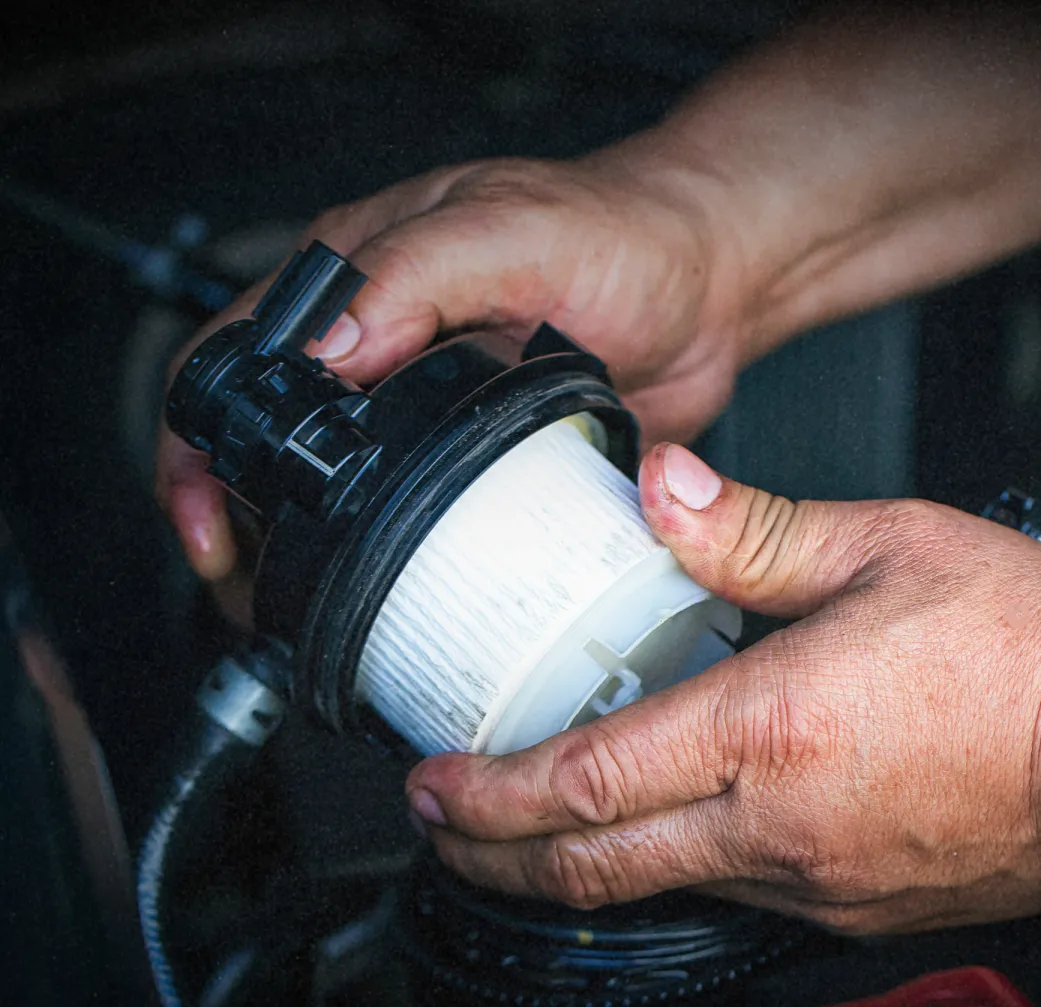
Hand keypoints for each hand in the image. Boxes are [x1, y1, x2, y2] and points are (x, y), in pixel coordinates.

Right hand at [155, 151, 742, 580]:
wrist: (710, 291)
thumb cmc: (621, 235)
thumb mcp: (513, 232)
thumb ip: (413, 275)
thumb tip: (324, 350)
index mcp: (357, 279)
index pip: (237, 359)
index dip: (201, 442)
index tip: (209, 516)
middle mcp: (379, 350)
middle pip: (267, 442)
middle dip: (239, 519)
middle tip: (249, 587)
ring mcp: (426, 412)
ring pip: (335, 493)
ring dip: (307, 553)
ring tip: (303, 612)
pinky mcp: (479, 462)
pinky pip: (420, 522)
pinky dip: (397, 563)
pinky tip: (397, 597)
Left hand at [404, 445, 1040, 934]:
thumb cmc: (1029, 648)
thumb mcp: (886, 548)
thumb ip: (749, 528)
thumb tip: (659, 489)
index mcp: (774, 727)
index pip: (589, 781)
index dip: (492, 793)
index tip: (434, 783)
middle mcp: (780, 827)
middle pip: (594, 866)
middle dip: (496, 854)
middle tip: (442, 825)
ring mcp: (814, 884)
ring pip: (653, 891)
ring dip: (569, 866)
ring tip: (519, 826)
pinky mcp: (849, 910)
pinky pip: (726, 897)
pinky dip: (658, 871)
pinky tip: (648, 831)